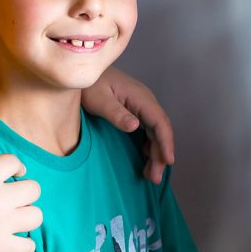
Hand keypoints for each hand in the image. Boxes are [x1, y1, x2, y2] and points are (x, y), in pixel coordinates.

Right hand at [0, 143, 41, 251]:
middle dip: (27, 193)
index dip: (17, 167)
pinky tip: (13, 243)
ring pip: (37, 216)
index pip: (14, 162)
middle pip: (34, 189)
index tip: (15, 174)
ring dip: (28, 217)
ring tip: (17, 220)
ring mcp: (1, 223)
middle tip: (16, 199)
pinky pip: (28, 247)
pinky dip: (24, 246)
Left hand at [81, 66, 173, 183]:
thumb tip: (136, 127)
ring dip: (156, 153)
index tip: (169, 161)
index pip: (160, 122)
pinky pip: (148, 130)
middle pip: (160, 131)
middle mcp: (145, 102)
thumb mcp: (100, 100)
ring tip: (151, 175)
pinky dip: (149, 146)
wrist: (82, 73)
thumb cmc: (89, 85)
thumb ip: (117, 114)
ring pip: (155, 132)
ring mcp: (141, 106)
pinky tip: (145, 158)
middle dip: (161, 155)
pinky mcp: (134, 111)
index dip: (166, 142)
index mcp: (141, 98)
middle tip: (155, 178)